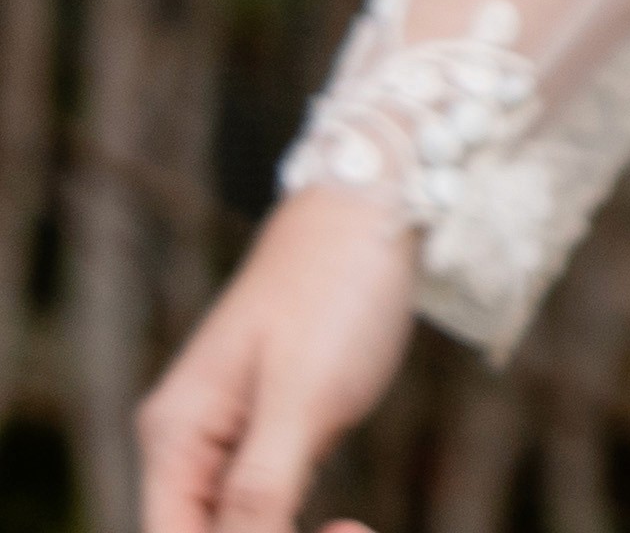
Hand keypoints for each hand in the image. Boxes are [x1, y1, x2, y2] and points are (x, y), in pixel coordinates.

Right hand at [140, 186, 415, 532]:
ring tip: (356, 529)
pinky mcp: (269, 434)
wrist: (372, 212)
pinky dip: (297, 522)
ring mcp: (226, 439)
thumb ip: (261, 484)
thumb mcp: (304, 394)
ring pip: (238, 526)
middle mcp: (186, 445)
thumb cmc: (335, 291)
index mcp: (174, 437)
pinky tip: (348, 524)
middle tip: (354, 531)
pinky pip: (266, 503)